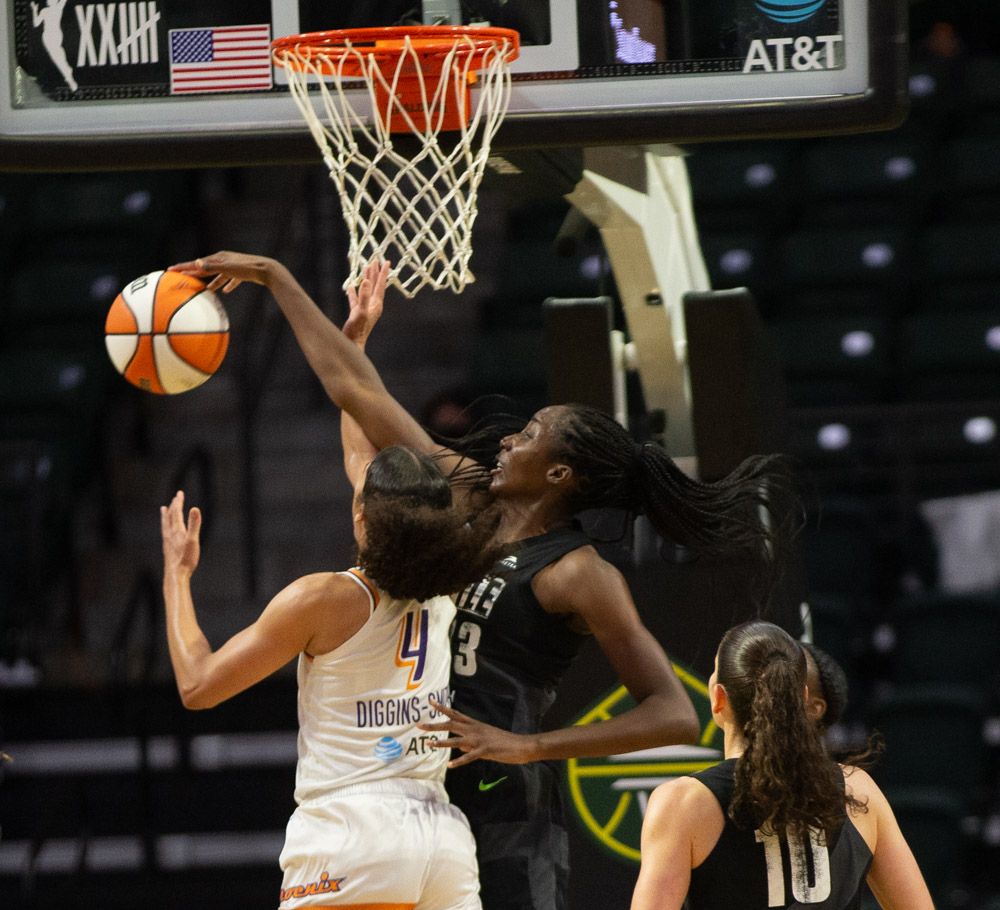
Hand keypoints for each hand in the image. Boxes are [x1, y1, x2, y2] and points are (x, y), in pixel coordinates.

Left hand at [160, 490, 201, 576]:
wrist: (176, 575)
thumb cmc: (186, 559)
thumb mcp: (193, 540)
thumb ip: (194, 524)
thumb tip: (195, 508)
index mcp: (177, 530)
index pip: (176, 512)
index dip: (178, 502)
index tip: (179, 493)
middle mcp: (170, 534)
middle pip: (170, 517)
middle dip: (173, 506)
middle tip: (175, 498)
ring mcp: (167, 541)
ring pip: (165, 524)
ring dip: (166, 515)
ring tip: (164, 509)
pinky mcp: (167, 549)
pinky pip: (165, 533)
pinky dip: (165, 527)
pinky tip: (166, 531)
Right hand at [168, 251, 277, 293]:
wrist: (267, 270)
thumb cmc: (247, 269)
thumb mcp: (228, 268)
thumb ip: (212, 267)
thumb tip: (197, 262)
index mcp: (218, 258)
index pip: (197, 263)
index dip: (184, 267)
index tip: (171, 270)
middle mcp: (224, 260)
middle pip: (206, 268)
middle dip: (194, 272)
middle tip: (182, 276)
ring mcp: (233, 267)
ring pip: (218, 275)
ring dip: (211, 282)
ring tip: (205, 289)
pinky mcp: (242, 273)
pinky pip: (231, 280)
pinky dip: (227, 285)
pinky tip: (226, 292)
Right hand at [343, 259, 390, 348]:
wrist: (352, 344)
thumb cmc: (357, 330)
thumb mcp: (360, 311)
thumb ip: (363, 296)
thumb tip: (366, 281)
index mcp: (376, 304)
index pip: (380, 285)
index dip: (383, 273)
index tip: (386, 261)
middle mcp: (372, 305)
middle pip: (375, 285)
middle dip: (375, 273)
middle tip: (376, 260)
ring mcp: (365, 308)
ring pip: (366, 290)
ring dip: (366, 279)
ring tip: (365, 268)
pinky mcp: (357, 313)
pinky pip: (356, 299)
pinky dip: (354, 292)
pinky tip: (351, 286)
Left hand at [419, 699, 535, 766]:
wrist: (520, 745)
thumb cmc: (502, 741)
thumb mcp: (484, 738)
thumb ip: (469, 741)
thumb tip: (457, 745)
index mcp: (474, 724)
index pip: (455, 713)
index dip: (442, 708)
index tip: (430, 702)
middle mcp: (474, 729)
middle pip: (451, 725)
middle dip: (434, 726)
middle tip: (419, 725)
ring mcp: (479, 740)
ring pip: (456, 740)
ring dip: (442, 742)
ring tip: (428, 744)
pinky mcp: (485, 751)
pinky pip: (469, 756)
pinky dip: (459, 761)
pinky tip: (450, 766)